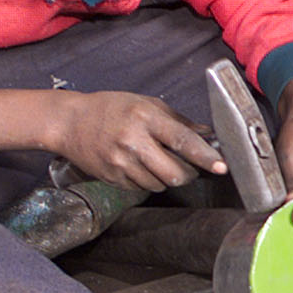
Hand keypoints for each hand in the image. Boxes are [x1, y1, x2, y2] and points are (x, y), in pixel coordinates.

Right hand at [52, 91, 222, 192]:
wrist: (71, 122)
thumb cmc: (111, 109)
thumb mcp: (146, 104)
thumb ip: (179, 121)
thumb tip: (208, 136)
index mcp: (145, 118)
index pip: (183, 141)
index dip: (205, 156)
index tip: (222, 166)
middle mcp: (133, 141)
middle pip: (175, 173)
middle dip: (188, 173)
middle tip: (190, 166)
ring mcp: (121, 162)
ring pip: (160, 184)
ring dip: (167, 178)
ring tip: (157, 160)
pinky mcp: (113, 178)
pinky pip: (142, 188)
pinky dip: (148, 180)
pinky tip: (140, 165)